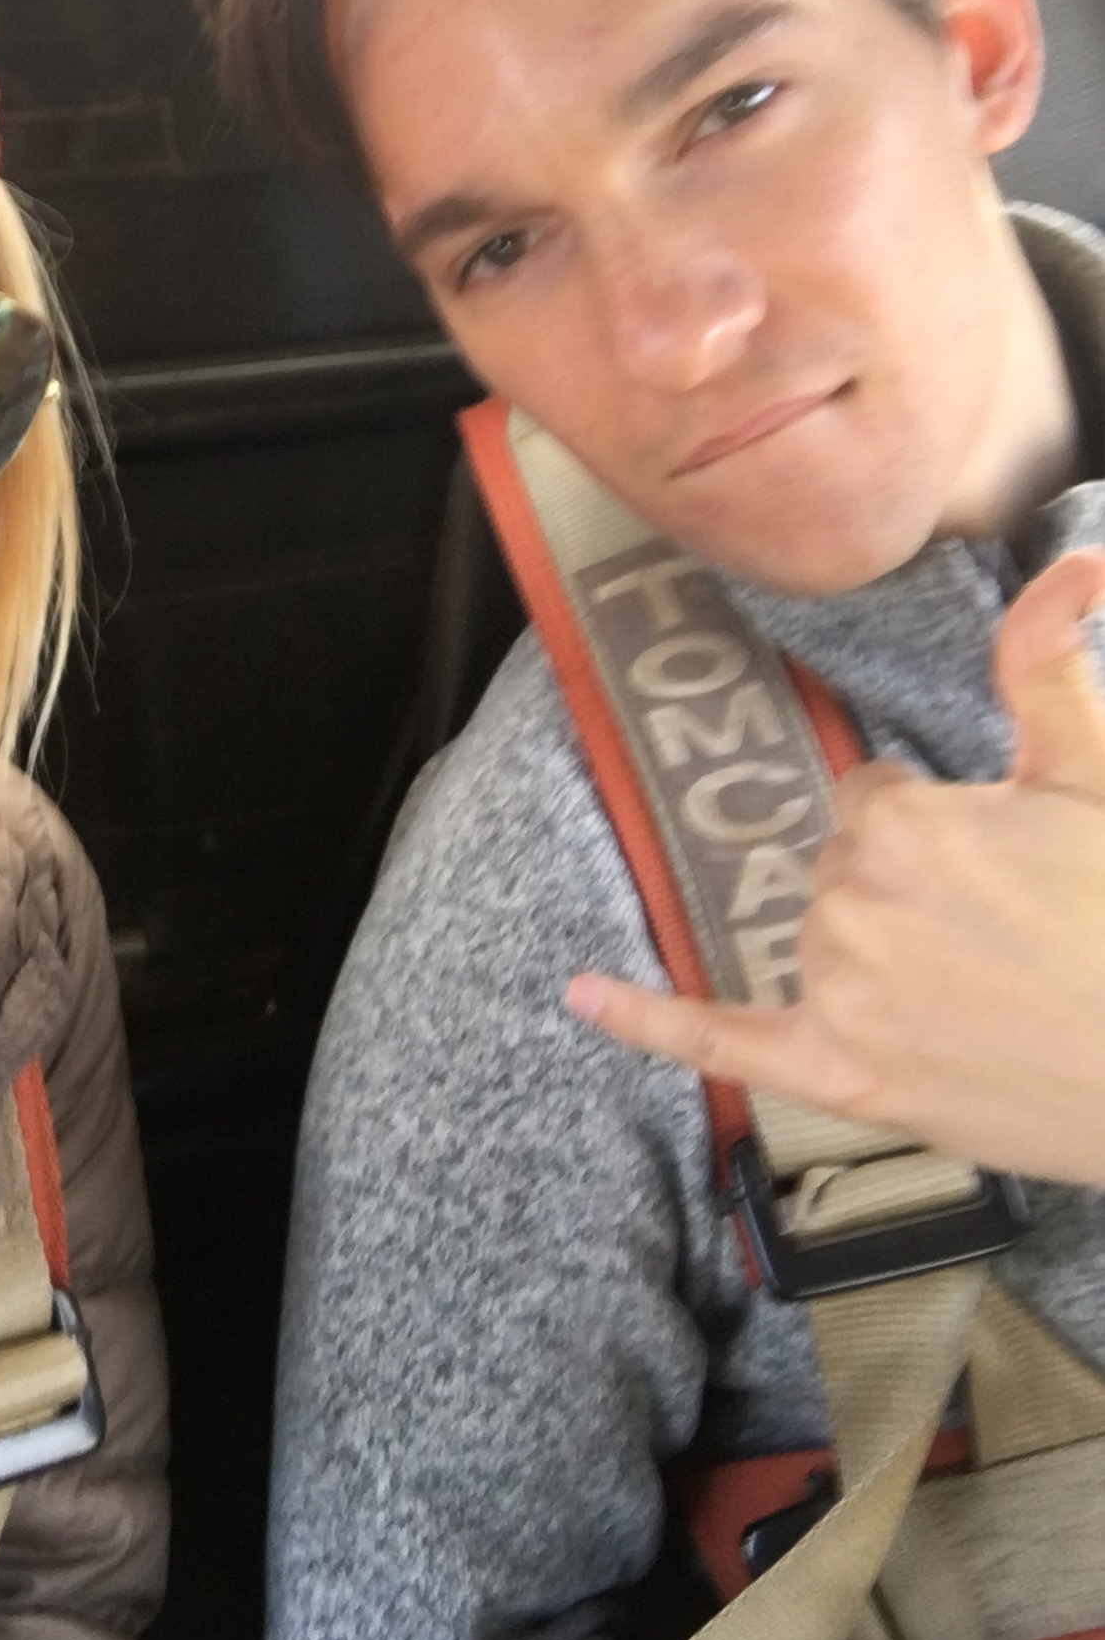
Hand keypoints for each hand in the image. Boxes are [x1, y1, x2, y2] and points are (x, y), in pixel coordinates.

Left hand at [566, 547, 1104, 1183]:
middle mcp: (854, 907)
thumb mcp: (1091, 776)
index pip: (869, 801)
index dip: (934, 828)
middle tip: (1002, 931)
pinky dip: (650, 1022)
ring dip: (874, 954)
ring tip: (979, 987)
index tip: (992, 863)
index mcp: (900, 826)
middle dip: (908, 890)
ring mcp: (842, 996)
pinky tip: (586, 995)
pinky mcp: (844, 1075)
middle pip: (842, 869)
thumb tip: (1074, 564)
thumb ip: (1046, 666)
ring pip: (817, 939)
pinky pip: (723, 1041)